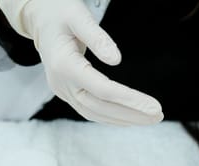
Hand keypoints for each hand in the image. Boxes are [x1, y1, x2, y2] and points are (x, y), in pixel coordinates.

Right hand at [0, 0, 162, 124]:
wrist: (40, 19)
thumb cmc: (60, 13)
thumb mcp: (78, 17)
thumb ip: (97, 37)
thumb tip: (116, 60)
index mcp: (64, 64)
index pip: (102, 90)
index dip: (130, 100)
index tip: (154, 106)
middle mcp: (61, 83)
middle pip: (100, 107)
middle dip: (131, 114)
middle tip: (158, 116)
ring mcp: (62, 91)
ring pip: (95, 113)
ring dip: (125, 119)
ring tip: (151, 119)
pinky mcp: (67, 93)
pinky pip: (90, 111)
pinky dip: (112, 117)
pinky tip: (131, 118)